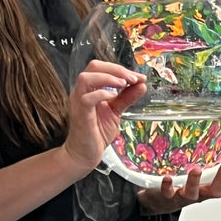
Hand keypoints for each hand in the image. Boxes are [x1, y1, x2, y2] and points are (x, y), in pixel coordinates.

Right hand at [62, 59, 144, 175]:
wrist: (84, 153)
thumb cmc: (97, 132)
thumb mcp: (116, 111)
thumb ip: (127, 97)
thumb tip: (142, 85)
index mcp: (90, 88)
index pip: (102, 68)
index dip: (121, 69)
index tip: (138, 77)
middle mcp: (82, 91)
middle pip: (93, 67)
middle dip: (116, 69)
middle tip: (133, 78)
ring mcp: (78, 102)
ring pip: (86, 78)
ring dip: (108, 78)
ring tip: (124, 84)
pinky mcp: (80, 114)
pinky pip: (86, 98)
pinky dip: (101, 94)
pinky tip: (114, 96)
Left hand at [137, 158, 220, 212]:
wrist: (159, 201)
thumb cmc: (183, 182)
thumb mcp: (199, 173)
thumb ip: (209, 160)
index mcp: (211, 187)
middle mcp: (201, 193)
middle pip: (216, 190)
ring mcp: (185, 196)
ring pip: (193, 193)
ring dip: (195, 182)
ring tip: (196, 170)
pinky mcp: (167, 197)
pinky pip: (168, 194)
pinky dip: (168, 187)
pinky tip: (167, 178)